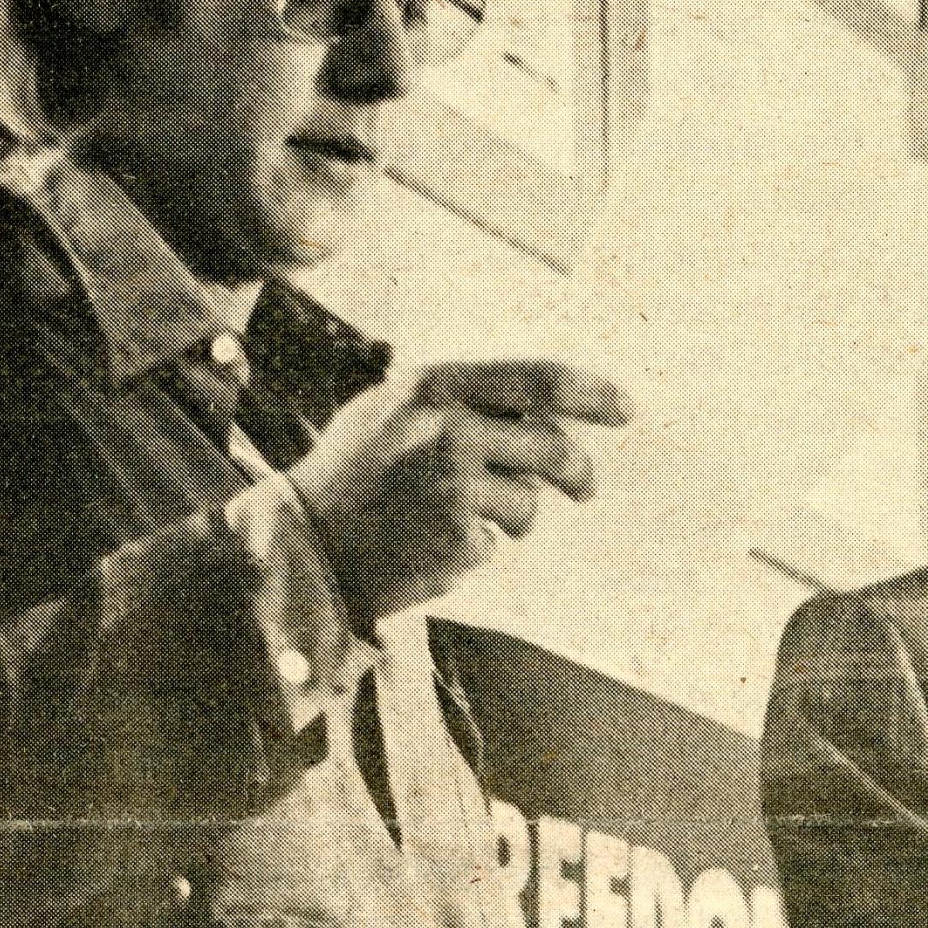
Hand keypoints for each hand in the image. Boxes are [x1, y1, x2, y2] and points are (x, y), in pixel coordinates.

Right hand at [288, 359, 630, 623]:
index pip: (540, 379)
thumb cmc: (352, 473)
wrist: (302, 544)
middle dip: (579, 472)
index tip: (625, 408)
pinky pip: (495, 544)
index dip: (594, 393)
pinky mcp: (459, 539)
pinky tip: (429, 545)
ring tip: (464, 521)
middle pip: (554, 446)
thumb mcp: (393, 409)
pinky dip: (474, 548)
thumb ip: (461, 400)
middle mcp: (449, 429)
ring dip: (515, 519)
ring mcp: (456, 487)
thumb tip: (544, 410)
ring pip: (530, 503)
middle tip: (584, 488)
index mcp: (435, 385)